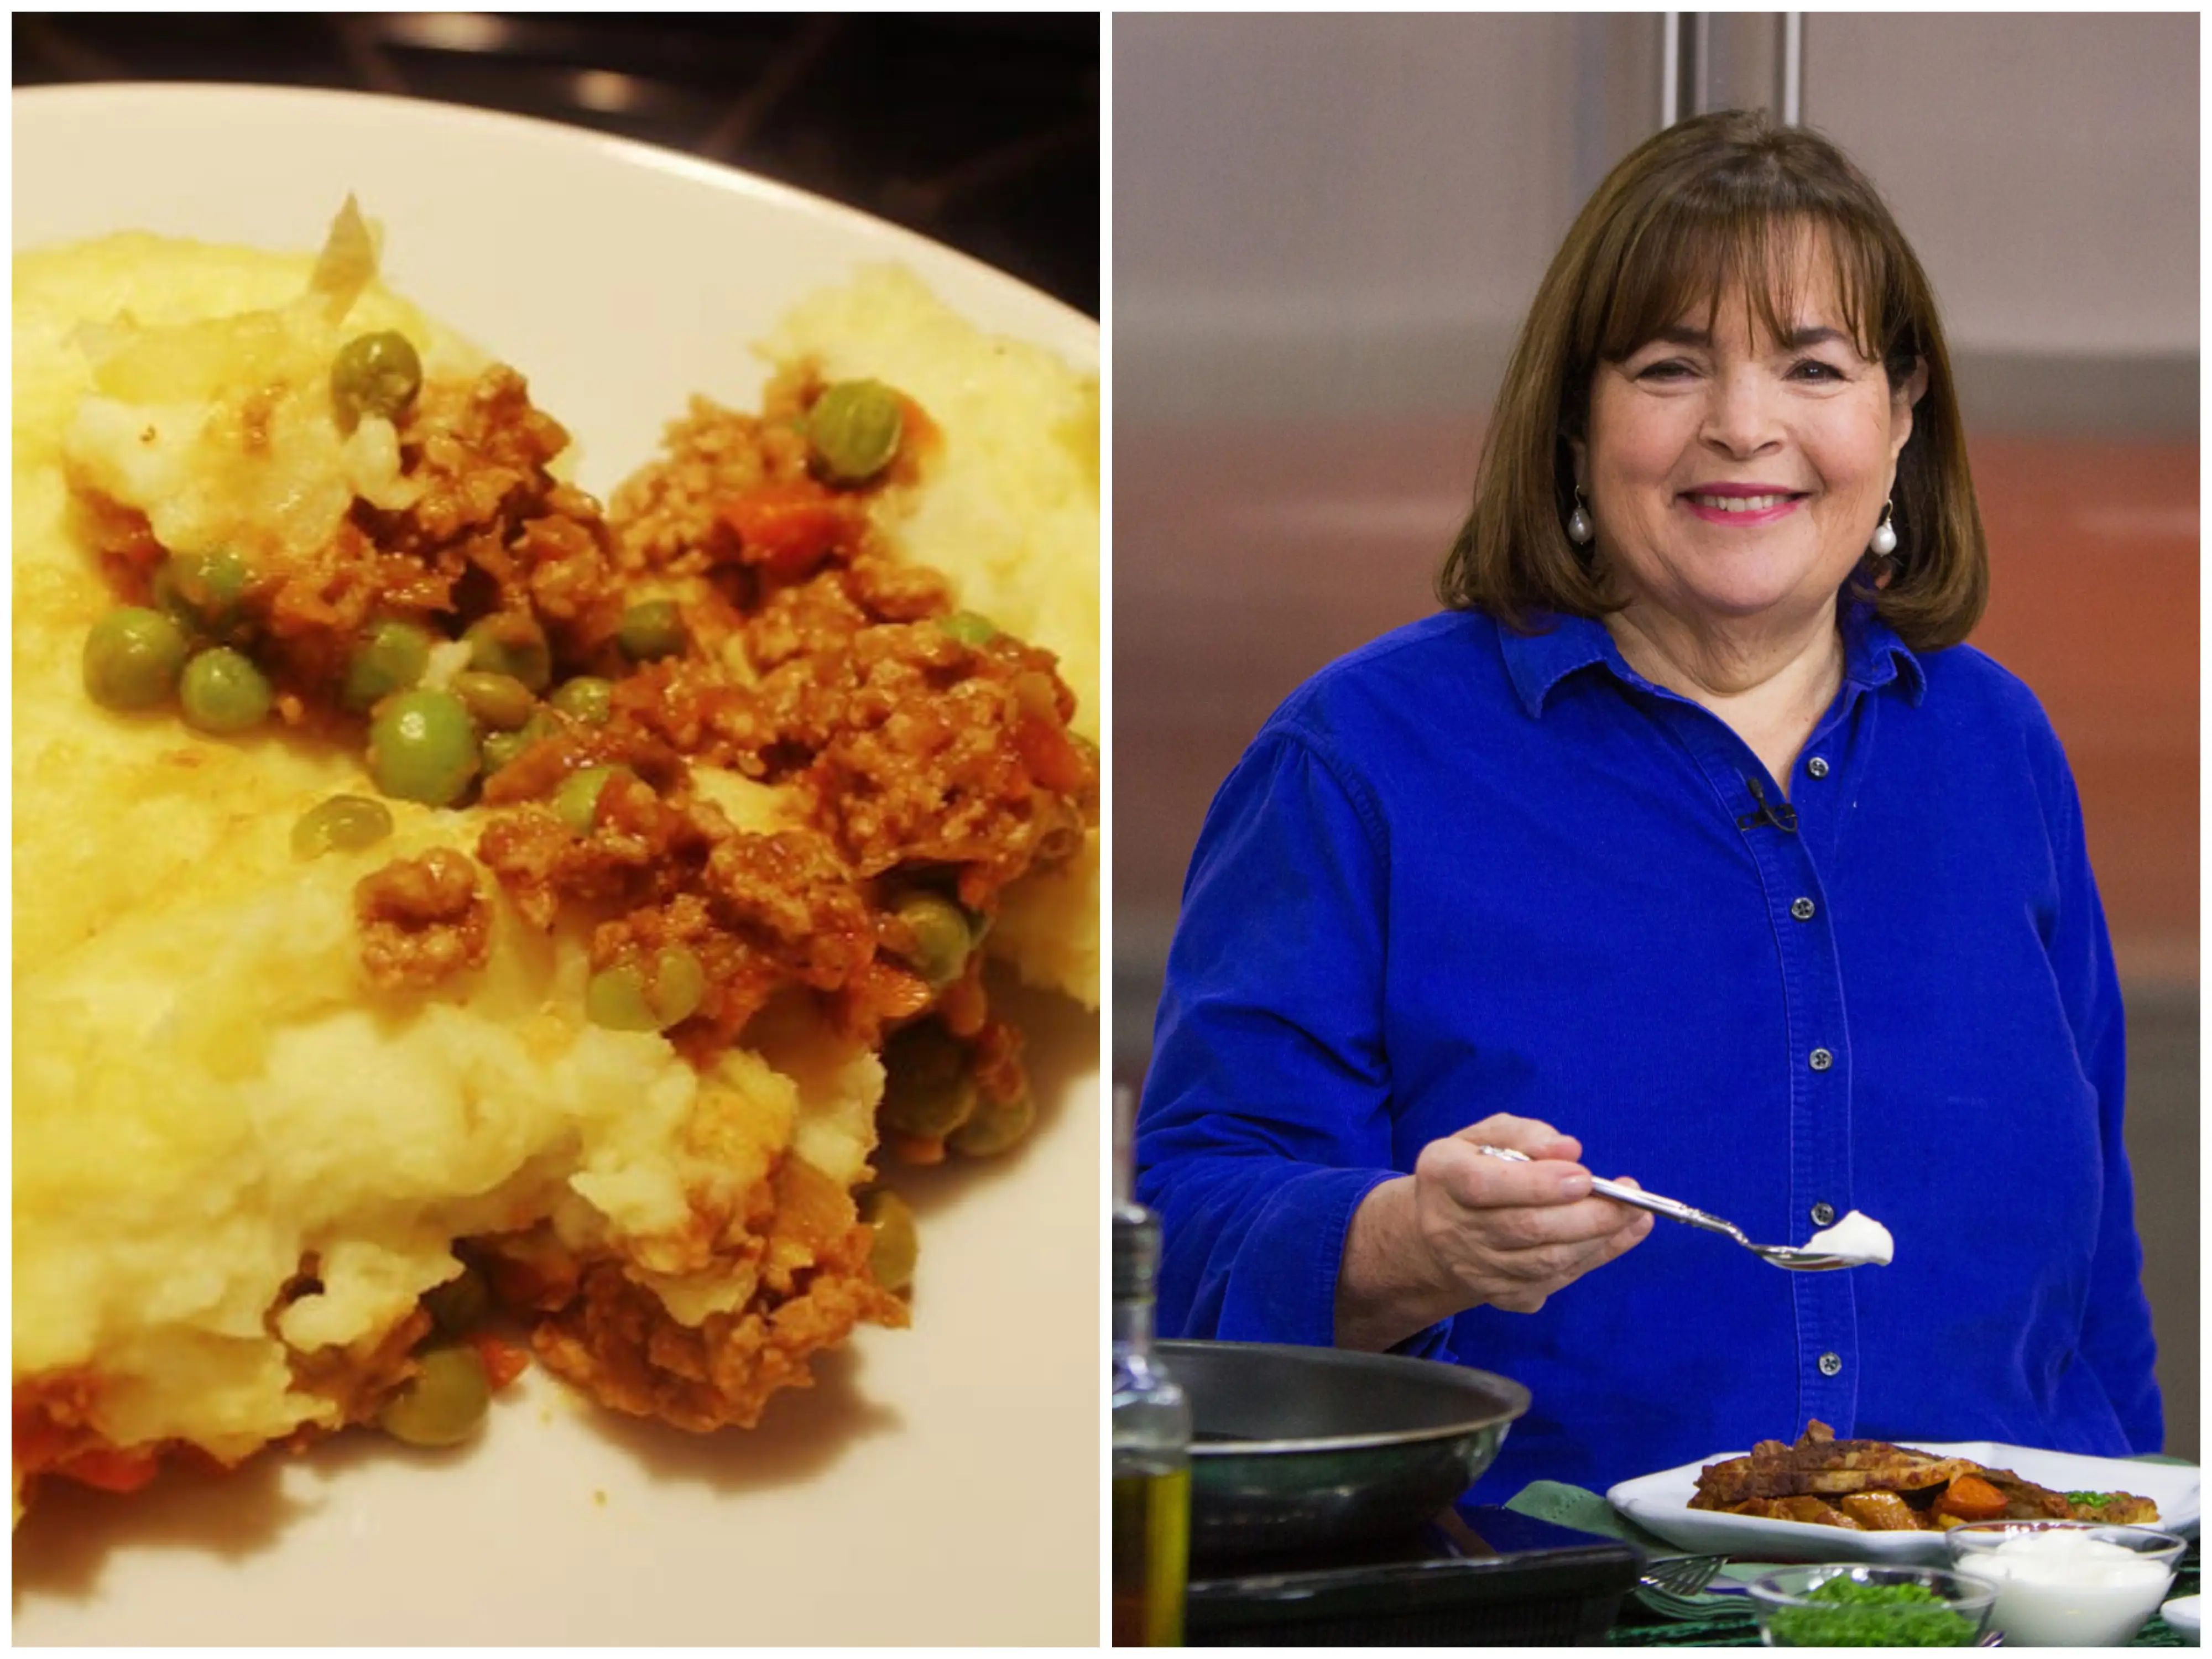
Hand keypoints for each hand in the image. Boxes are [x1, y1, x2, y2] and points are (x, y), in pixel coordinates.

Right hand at [1336, 1113, 1653, 1347]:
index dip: (1536, 1183)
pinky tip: (1617, 1236)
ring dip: (1597, 1239)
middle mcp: (1450, 1229)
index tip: (1584, 1176)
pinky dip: (1592, 1258)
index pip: (1484, 1185)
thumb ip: (1526, 1134)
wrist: (1443, 1230)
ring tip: (1631, 1215)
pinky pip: (1555, 1281)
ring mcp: (1475, 1269)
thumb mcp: (1488, 1135)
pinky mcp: (1500, 1296)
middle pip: (1524, 1229)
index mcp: (1442, 1176)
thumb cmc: (1475, 1168)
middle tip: (1628, 1198)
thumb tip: (1568, 1149)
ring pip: (1545, 1262)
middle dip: (1586, 1215)